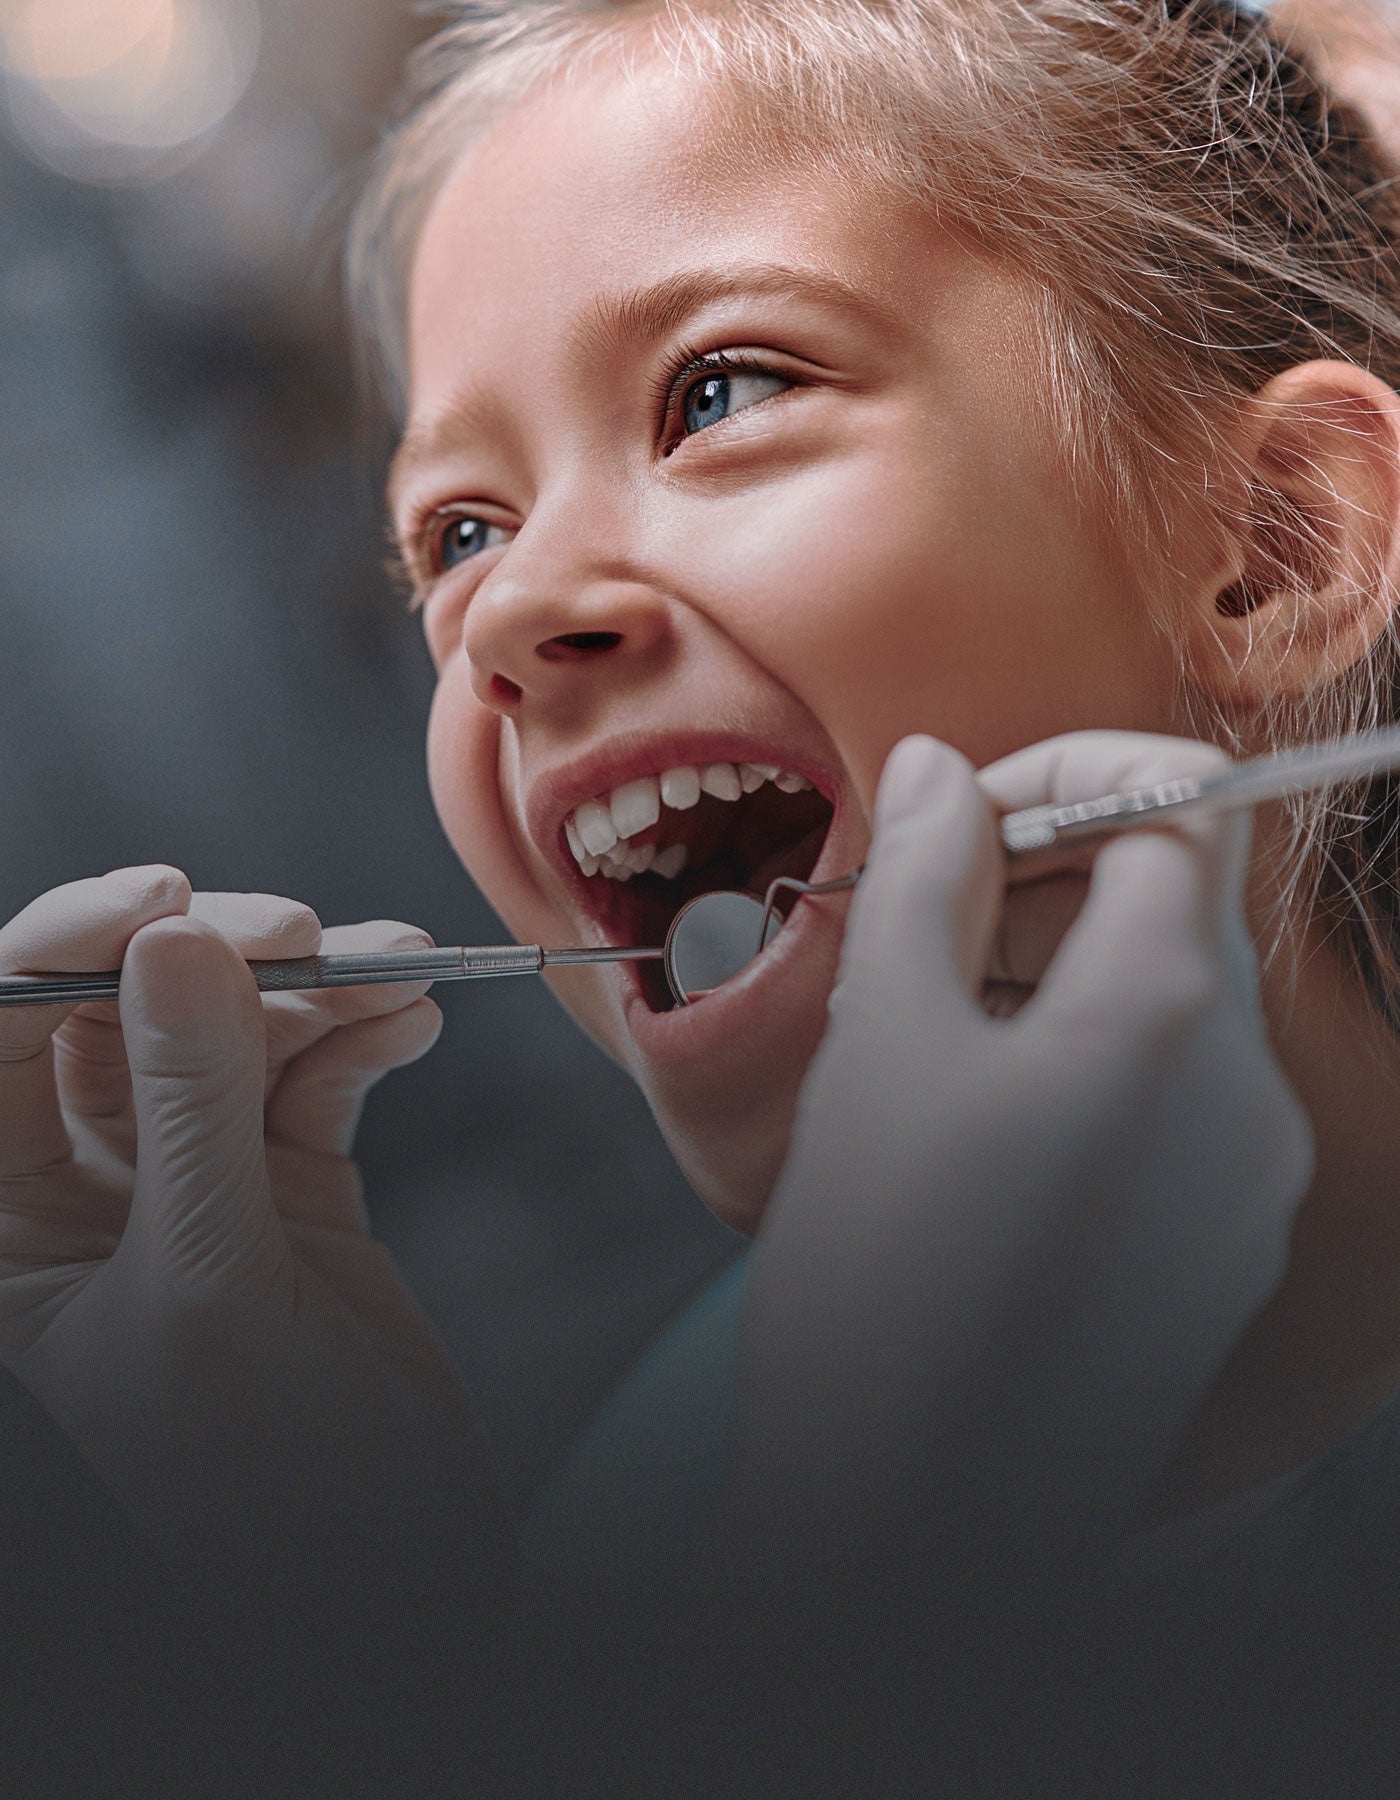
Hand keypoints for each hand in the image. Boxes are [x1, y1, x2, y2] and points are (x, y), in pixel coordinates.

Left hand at [0, 866, 500, 1621]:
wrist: (385, 1576)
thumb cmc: (253, 1490)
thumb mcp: (201, 1287)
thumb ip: (189, 1108)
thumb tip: (178, 946)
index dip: (61, 949)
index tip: (161, 903)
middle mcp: (81, 1194)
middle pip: (119, 1013)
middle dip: (212, 957)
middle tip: (295, 932)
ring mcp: (193, 1187)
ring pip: (229, 1033)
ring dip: (313, 987)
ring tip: (387, 969)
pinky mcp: (291, 1194)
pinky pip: (313, 1080)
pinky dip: (363, 1038)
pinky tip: (405, 1021)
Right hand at [735, 732, 1312, 1562]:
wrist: (915, 1526)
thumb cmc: (882, 1283)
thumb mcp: (883, 1042)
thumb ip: (927, 877)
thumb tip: (941, 769)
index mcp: (1171, 1015)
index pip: (1175, 805)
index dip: (1064, 777)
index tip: (961, 814)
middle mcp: (1247, 1093)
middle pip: (1174, 906)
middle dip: (1045, 881)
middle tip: (919, 926)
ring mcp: (1247, 1184)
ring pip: (1168, 1009)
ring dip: (1055, 976)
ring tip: (928, 1039)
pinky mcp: (1218, 1255)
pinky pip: (1172, 1108)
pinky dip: (1084, 1070)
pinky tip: (975, 1133)